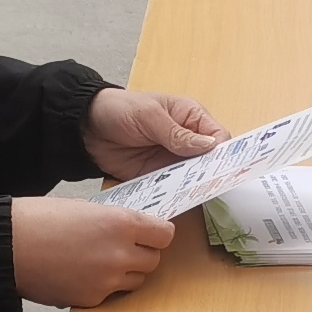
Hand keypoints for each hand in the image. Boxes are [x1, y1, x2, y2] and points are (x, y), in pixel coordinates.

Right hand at [11, 196, 172, 307]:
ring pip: (136, 281)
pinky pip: (111, 295)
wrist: (8, 247)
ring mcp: (108, 281)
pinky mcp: (92, 300)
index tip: (149, 234)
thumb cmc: (40, 219)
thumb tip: (130, 231)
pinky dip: (102, 288)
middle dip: (141, 254)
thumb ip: (113, 221)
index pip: (165, 234)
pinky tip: (81, 275)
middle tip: (121, 248)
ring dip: (126, 273)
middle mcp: (121, 254)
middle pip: (153, 260)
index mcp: (122, 223)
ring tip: (100, 263)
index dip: (157, 234)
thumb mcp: (85, 208)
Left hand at [83, 87, 222, 182]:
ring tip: (198, 196)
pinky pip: (174, 188)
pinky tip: (179, 201)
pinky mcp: (159, 177)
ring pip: (195, 177)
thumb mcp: (149, 116)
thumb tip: (209, 145)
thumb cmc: (120, 110)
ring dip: (196, 186)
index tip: (224, 168)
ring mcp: (174, 161)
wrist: (86, 128)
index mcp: (191, 117)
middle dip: (213, 173)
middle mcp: (188, 141)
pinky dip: (177, 195)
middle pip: (211, 160)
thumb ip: (177, 133)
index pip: (218, 136)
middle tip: (213, 186)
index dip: (224, 152)